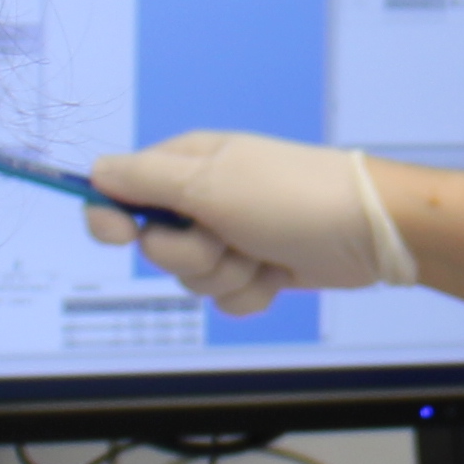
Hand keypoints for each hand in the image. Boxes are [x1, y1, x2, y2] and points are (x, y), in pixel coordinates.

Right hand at [85, 131, 409, 315]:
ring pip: (192, 279)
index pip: (118, 191)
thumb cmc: (291, 196)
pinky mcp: (256, 266)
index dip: (113, 219)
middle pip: (155, 247)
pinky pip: (227, 298)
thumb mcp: (208, 182)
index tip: (124, 235)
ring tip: (263, 251)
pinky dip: (252, 292)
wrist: (368, 231)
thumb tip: (94, 174)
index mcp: (186, 165)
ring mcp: (231, 235)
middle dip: (191, 255)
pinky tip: (278, 272)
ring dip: (228, 274)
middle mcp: (204, 199)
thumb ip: (143, 180)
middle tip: (227, 235)